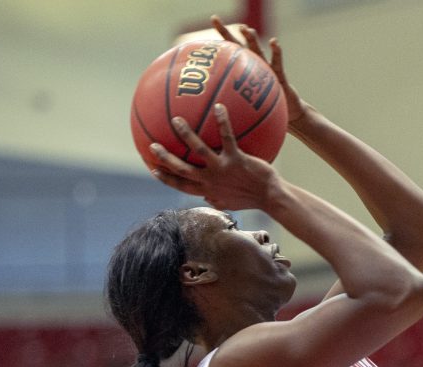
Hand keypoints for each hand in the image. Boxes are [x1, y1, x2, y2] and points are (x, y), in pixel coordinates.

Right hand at [150, 105, 281, 210]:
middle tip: (152, 145)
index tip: (153, 169)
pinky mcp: (237, 159)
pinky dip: (222, 122)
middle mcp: (212, 181)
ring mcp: (223, 169)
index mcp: (208, 190)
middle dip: (166, 158)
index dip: (166, 178)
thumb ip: (215, 198)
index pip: (182, 185)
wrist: (271, 197)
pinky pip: (228, 137)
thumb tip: (206, 197)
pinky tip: (219, 107)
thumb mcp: (230, 202)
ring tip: (176, 120)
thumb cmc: (251, 198)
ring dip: (186, 135)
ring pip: (199, 151)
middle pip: (182, 169)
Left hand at [211, 16, 306, 126]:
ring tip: (245, 29)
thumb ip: (230, 113)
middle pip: (236, 47)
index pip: (224, 58)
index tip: (198, 39)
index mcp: (242, 76)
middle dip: (225, 33)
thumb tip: (206, 121)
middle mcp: (253, 68)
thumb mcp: (244, 116)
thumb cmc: (265, 115)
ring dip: (251, 39)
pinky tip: (274, 42)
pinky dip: (276, 52)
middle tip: (214, 20)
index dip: (212, 49)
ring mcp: (266, 70)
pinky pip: (277, 62)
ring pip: (256, 51)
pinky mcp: (280, 76)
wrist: (288, 115)